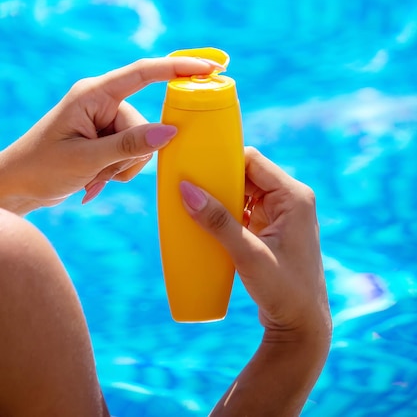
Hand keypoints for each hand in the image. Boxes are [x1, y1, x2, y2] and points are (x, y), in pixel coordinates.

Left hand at [0, 56, 221, 213]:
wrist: (17, 186)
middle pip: (144, 122)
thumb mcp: (87, 159)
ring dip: (123, 166)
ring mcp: (104, 119)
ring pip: (141, 141)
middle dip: (131, 154)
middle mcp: (102, 101)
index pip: (144, 73)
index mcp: (93, 93)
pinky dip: (120, 169)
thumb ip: (130, 145)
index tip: (211, 67)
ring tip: (94, 178)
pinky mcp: (105, 135)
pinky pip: (132, 150)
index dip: (179, 67)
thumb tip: (171, 132)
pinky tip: (95, 179)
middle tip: (103, 171)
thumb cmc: (42, 167)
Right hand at [180, 147, 330, 415]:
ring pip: (246, 190)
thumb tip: (186, 189)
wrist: (302, 328)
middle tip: (190, 185)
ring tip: (195, 201)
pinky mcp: (274, 228)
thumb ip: (218, 222)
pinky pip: (247, 208)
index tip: (196, 166)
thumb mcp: (248, 254)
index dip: (225, 160)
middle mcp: (292, 199)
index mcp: (294, 196)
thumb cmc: (284, 291)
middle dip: (220, 179)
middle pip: (248, 174)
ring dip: (223, 196)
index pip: (254, 161)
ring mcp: (284, 214)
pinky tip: (209, 219)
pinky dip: (229, 211)